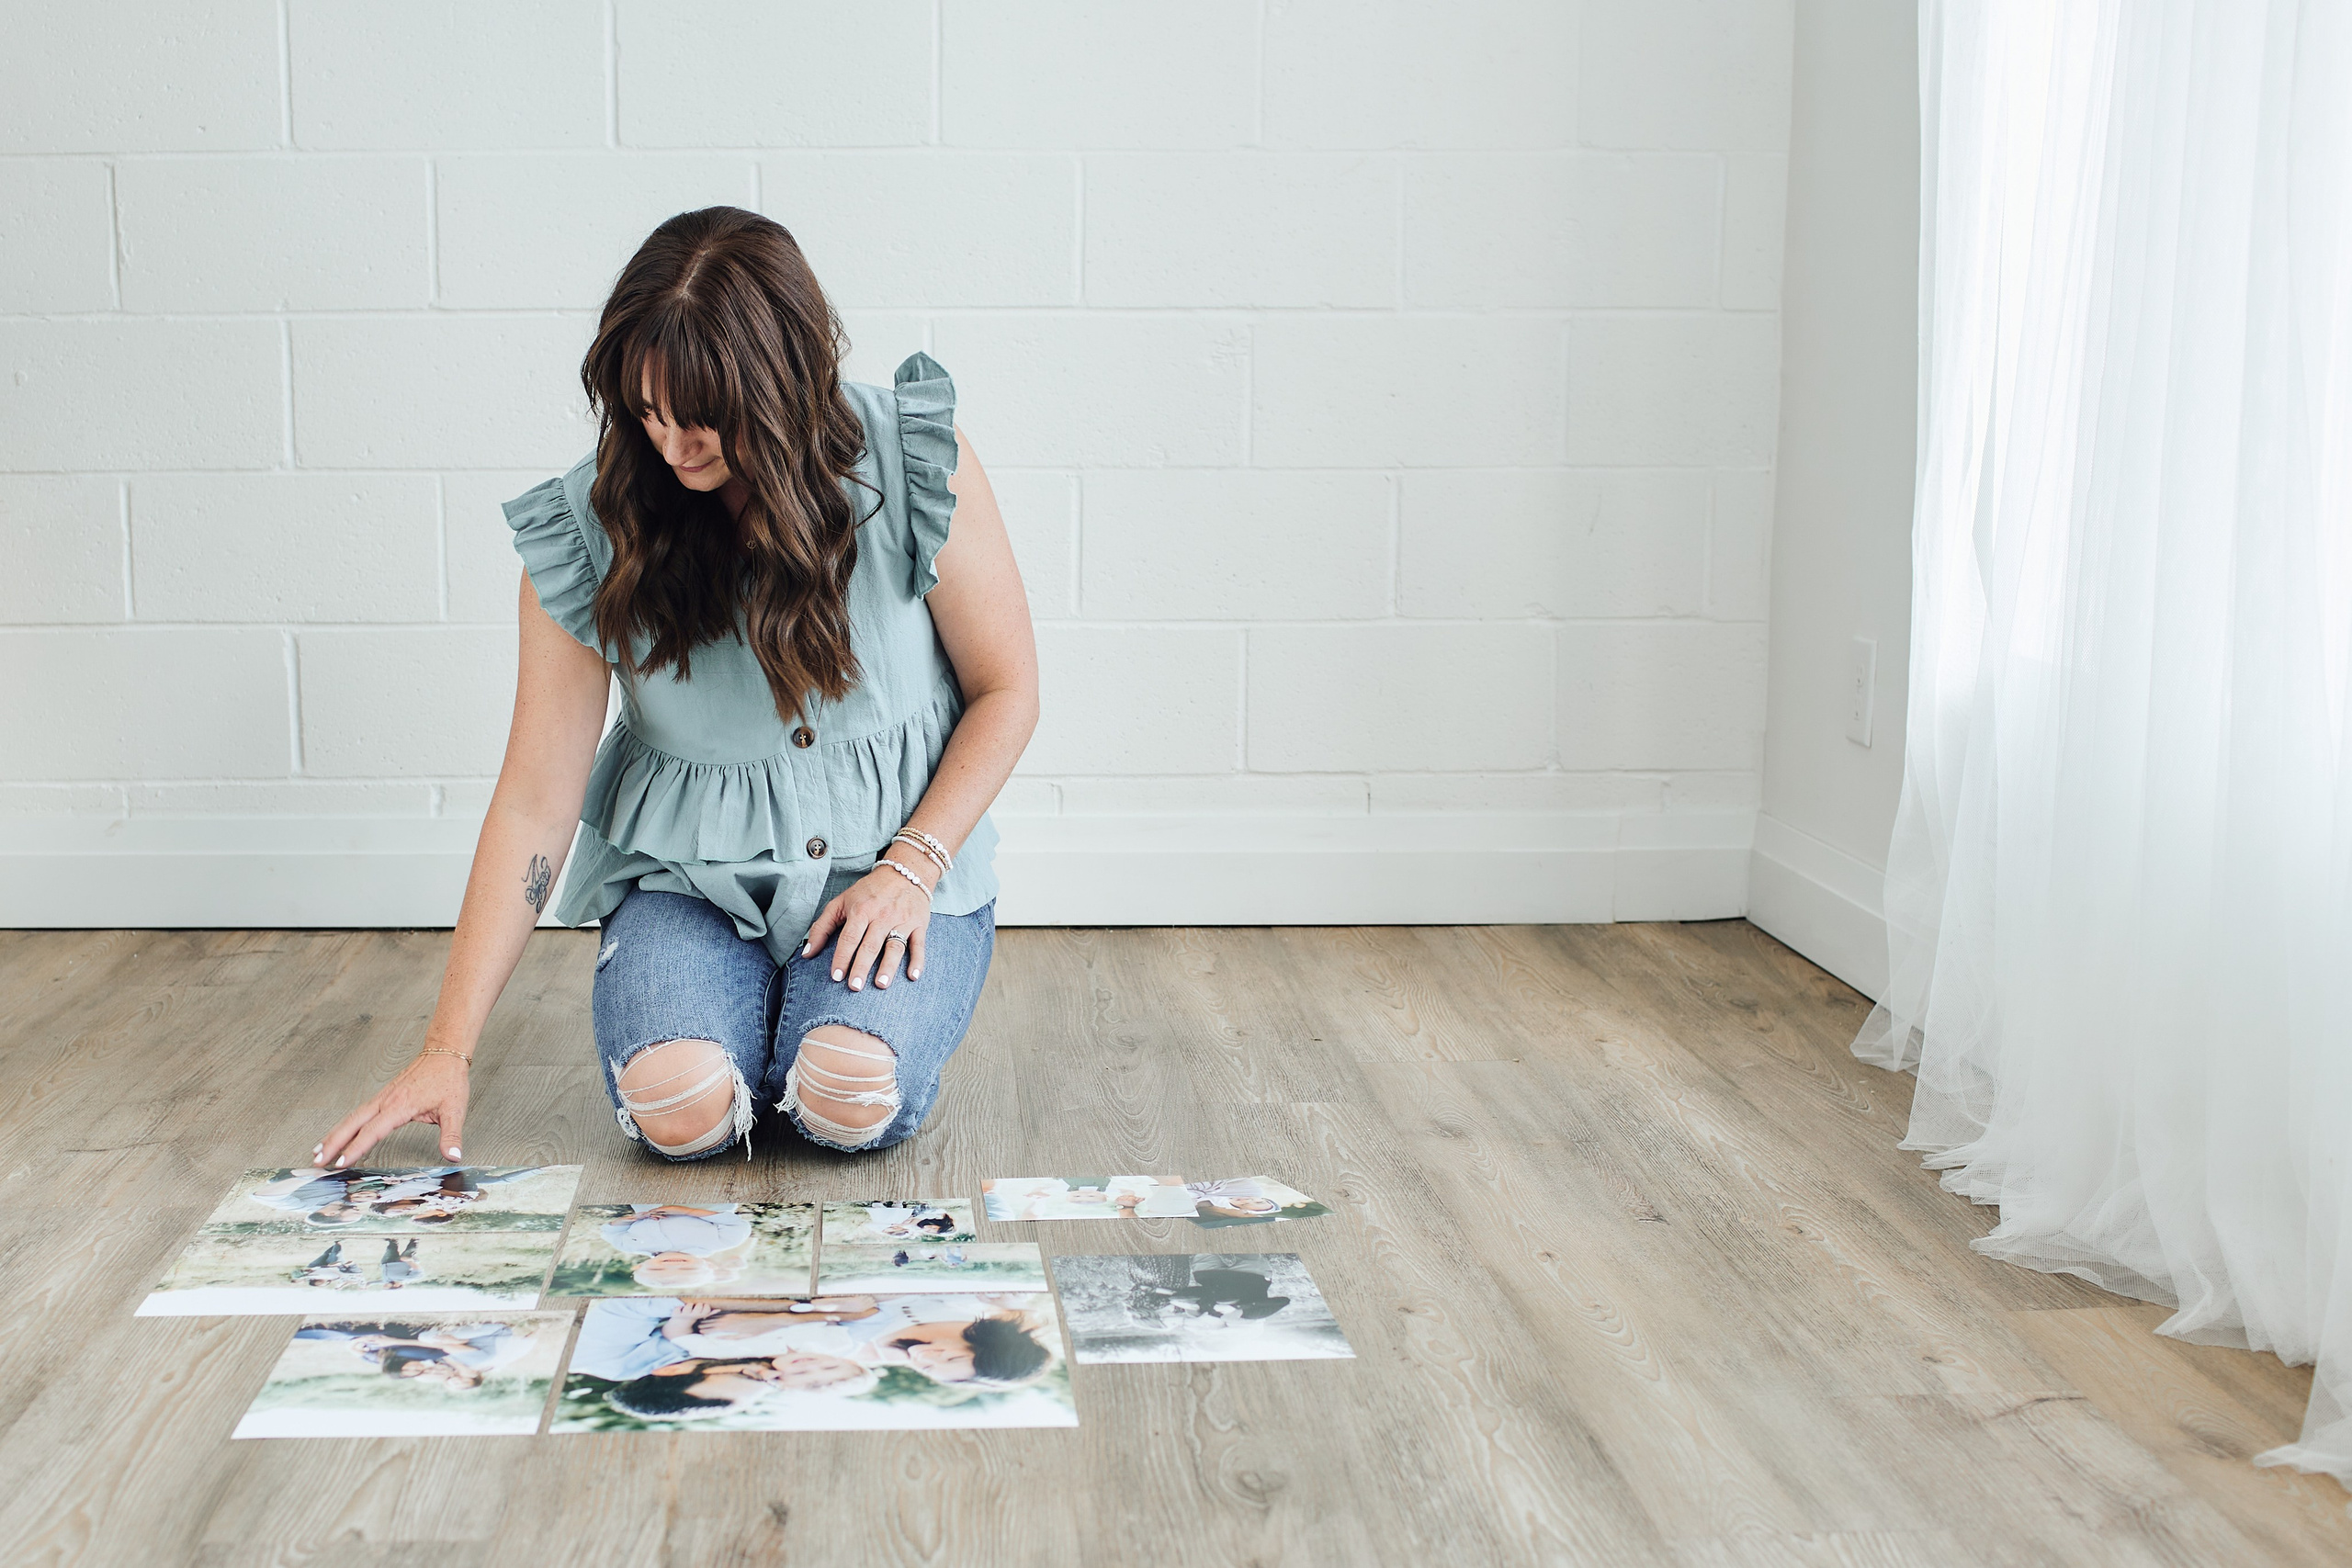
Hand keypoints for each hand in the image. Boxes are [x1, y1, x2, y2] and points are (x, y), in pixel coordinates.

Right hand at [316, 1051, 470, 1167]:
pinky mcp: (383, 1096)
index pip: (372, 1131)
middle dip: (333, 1143)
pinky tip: (340, 1134)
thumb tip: (453, 1156)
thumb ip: (452, 1135)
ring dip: (334, 1134)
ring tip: (318, 1151)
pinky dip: (345, 1125)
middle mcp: (386, 1101)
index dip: (355, 1148)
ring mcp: (382, 1097)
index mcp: (400, 1106)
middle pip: (352, 1123)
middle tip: (316, 1160)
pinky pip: (359, 1112)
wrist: (445, 1053)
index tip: (341, 1163)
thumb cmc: (448, 1079)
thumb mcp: (455, 1109)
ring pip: (352, 1117)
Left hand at [800, 851, 931, 990]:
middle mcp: (882, 915)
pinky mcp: (919, 924)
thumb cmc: (869, 891)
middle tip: (854, 987)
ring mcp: (902, 920)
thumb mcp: (841, 902)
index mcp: (861, 910)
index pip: (849, 937)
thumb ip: (822, 927)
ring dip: (888, 967)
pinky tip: (912, 976)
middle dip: (861, 967)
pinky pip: (919, 945)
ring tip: (881, 984)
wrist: (905, 872)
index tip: (836, 977)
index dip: (842, 957)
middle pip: (870, 945)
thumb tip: (807, 954)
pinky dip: (918, 961)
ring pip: (895, 946)